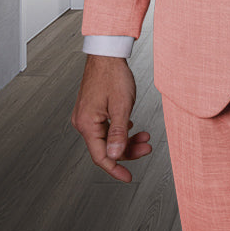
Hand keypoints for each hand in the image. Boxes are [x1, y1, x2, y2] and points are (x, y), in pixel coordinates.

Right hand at [71, 54, 151, 182]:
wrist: (107, 53)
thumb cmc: (112, 74)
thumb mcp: (121, 105)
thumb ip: (118, 132)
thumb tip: (115, 154)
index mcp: (87, 124)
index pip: (100, 156)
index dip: (115, 168)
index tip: (128, 176)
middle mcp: (83, 122)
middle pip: (105, 147)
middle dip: (128, 150)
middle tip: (146, 147)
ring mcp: (86, 115)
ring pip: (107, 137)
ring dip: (126, 139)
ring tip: (144, 136)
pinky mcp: (92, 109)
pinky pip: (105, 127)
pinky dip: (120, 129)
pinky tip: (130, 125)